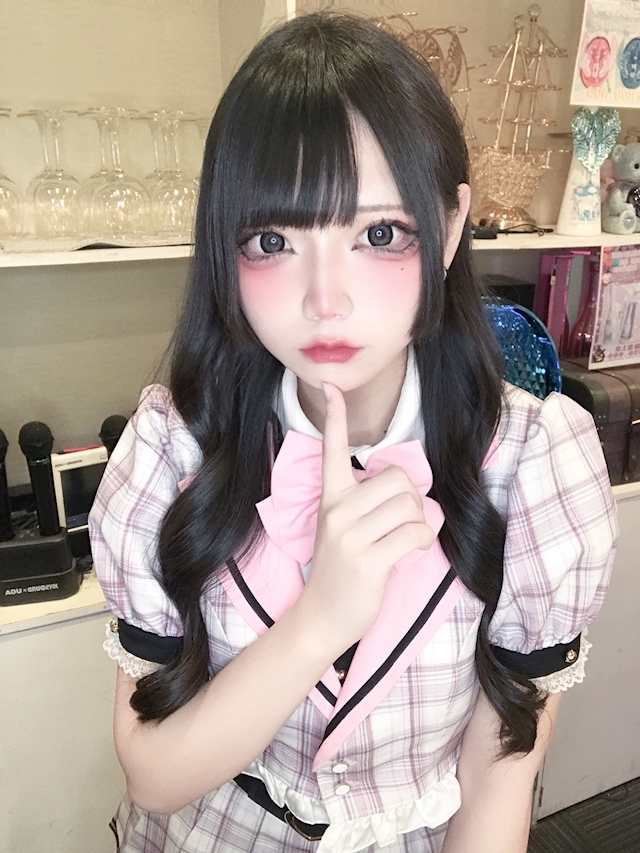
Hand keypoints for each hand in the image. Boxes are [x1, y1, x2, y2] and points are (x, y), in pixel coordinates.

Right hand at [300, 382, 434, 653]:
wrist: (322, 616)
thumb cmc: (341, 568)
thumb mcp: (341, 528)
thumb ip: (364, 502)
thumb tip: (405, 486)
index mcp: (330, 498)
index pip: (332, 449)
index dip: (334, 416)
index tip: (331, 385)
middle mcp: (337, 511)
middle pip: (399, 478)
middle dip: (414, 499)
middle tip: (403, 521)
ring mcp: (351, 536)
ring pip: (411, 505)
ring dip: (420, 522)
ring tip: (405, 538)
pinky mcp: (369, 560)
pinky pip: (415, 534)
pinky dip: (422, 542)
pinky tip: (409, 552)